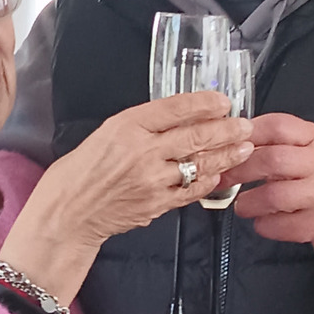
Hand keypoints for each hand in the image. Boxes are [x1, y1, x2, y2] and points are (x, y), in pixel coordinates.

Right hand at [0, 91, 254, 303]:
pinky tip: (221, 174)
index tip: (223, 100)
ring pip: (199, 164)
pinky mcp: (157, 205)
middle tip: (246, 124)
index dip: (203, 103)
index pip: (174, 108)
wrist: (67, 213)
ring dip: (226, 155)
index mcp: (126, 126)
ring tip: (244, 147)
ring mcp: (152, 181)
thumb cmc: (80, 170)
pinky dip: (209, 181)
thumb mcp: (105, 133)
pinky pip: (191, 190)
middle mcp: (142, 151)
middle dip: (226, 129)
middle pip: (194, 135)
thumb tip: (178, 119)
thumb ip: (140, 126)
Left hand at [227, 113, 313, 259]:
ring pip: (275, 195)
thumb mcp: (307, 151)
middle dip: (239, 171)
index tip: (228, 145)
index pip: (278, 126)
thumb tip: (231, 142)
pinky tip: (262, 222)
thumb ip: (275, 143)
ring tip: (242, 205)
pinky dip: (265, 226)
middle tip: (224, 179)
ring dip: (249, 202)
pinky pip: (284, 225)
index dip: (248, 134)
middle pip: (272, 160)